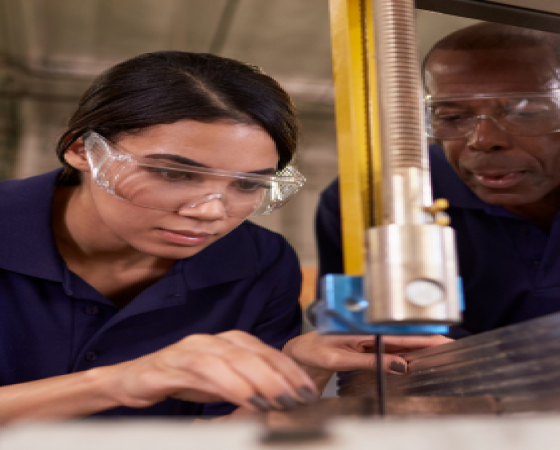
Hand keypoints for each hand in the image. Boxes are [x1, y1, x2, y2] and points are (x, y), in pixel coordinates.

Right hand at [105, 331, 319, 411]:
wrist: (131, 380)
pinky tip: (246, 397)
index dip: (291, 370)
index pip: (267, 352)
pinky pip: (207, 369)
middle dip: (282, 375)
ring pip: (234, 358)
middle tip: (301, 397)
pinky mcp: (174, 361)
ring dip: (261, 379)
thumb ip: (246, 386)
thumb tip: (280, 400)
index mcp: (228, 342)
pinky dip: (230, 383)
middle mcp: (214, 339)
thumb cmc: (181, 381)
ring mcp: (194, 347)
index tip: (310, 390)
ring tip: (280, 400)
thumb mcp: (220, 385)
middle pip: (255, 353)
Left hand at [283, 332, 451, 389]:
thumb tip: (399, 366)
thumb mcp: (339, 358)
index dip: (422, 336)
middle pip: (403, 336)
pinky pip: (389, 351)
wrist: (300, 353)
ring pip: (399, 344)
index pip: (398, 332)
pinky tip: (416, 360)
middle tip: (450, 348)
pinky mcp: (366, 346)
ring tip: (440, 354)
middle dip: (427, 341)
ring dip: (418, 349)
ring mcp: (368, 338)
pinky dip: (404, 356)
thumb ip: (369, 362)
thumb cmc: (314, 350)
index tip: (442, 340)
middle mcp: (367, 330)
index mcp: (362, 327)